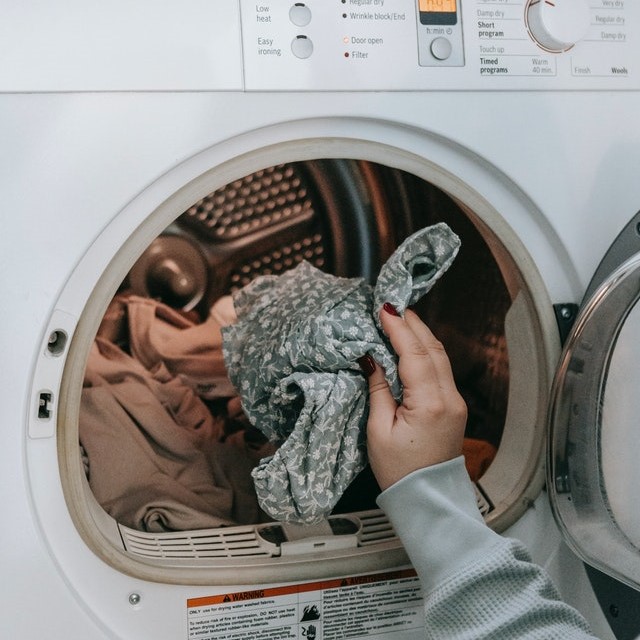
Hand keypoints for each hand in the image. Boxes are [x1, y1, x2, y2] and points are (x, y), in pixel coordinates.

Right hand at [363, 305, 466, 489]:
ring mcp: (455, 401)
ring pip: (440, 356)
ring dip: (421, 334)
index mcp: (429, 405)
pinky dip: (426, 351)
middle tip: (393, 306)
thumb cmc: (400, 472)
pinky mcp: (454, 406)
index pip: (414, 354)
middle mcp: (449, 399)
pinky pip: (441, 369)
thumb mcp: (378, 431)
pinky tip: (413, 344)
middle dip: (413, 324)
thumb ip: (378, 390)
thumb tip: (371, 359)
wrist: (428, 499)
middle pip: (433, 348)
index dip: (399, 328)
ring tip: (401, 319)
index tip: (384, 309)